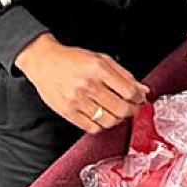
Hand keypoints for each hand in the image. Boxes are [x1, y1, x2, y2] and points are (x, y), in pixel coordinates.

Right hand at [16, 34, 147, 133]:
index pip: (128, 91)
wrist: (44, 62)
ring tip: (115, 112)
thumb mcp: (101, 59)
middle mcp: (87, 85)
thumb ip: (124, 74)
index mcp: (98, 68)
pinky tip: (101, 116)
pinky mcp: (67, 112)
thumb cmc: (72, 59)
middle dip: (131, 110)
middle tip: (130, 107)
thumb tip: (142, 90)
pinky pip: (92, 127)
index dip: (138, 98)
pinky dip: (101, 125)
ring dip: (117, 119)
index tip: (139, 98)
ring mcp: (76, 100)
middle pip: (121, 108)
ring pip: (108, 121)